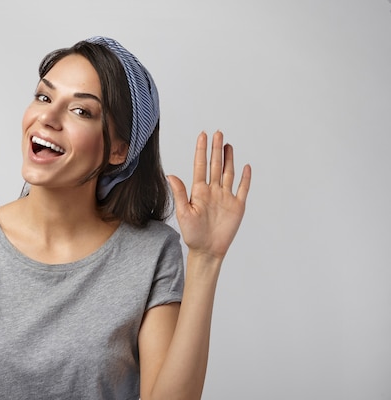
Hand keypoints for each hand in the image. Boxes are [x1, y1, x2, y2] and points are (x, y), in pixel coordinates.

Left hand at [168, 131, 250, 259]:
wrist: (207, 250)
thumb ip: (180, 193)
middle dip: (216, 149)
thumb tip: (170, 175)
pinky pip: (242, 189)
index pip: (201, 165)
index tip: (203, 135)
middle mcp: (213, 191)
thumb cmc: (192, 234)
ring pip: (228, 173)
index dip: (202, 150)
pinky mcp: (237, 206)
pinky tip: (245, 166)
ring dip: (228, 159)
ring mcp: (226, 197)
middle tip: (218, 133)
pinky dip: (245, 178)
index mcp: (199, 191)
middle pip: (215, 165)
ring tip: (228, 144)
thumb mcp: (184, 213)